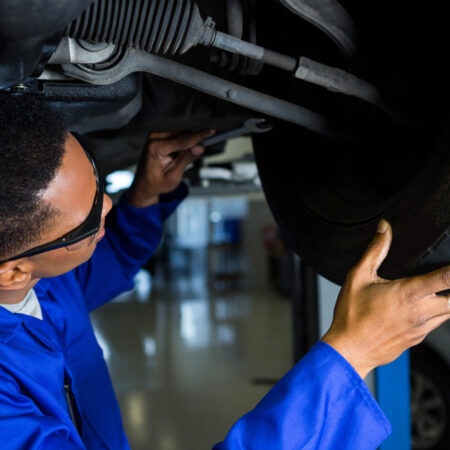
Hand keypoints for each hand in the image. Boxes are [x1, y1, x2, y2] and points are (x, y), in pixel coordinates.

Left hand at [127, 130, 214, 206]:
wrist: (142, 186)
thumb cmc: (156, 184)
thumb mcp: (174, 175)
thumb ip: (186, 159)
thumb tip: (199, 147)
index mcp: (155, 147)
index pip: (183, 140)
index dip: (200, 136)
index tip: (212, 131)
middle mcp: (153, 138)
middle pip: (183, 135)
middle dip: (194, 143)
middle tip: (202, 152)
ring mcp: (154, 136)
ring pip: (181, 135)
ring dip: (188, 145)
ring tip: (181, 161)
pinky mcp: (158, 137)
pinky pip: (176, 137)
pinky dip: (182, 145)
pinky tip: (178, 157)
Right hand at [322, 220, 449, 378]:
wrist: (348, 350)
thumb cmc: (351, 316)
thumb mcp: (357, 277)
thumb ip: (375, 251)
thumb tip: (384, 229)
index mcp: (407, 293)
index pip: (445, 278)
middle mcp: (420, 312)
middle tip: (444, 280)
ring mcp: (421, 328)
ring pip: (449, 313)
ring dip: (446, 301)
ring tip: (431, 293)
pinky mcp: (417, 339)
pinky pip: (435, 324)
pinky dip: (434, 314)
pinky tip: (416, 309)